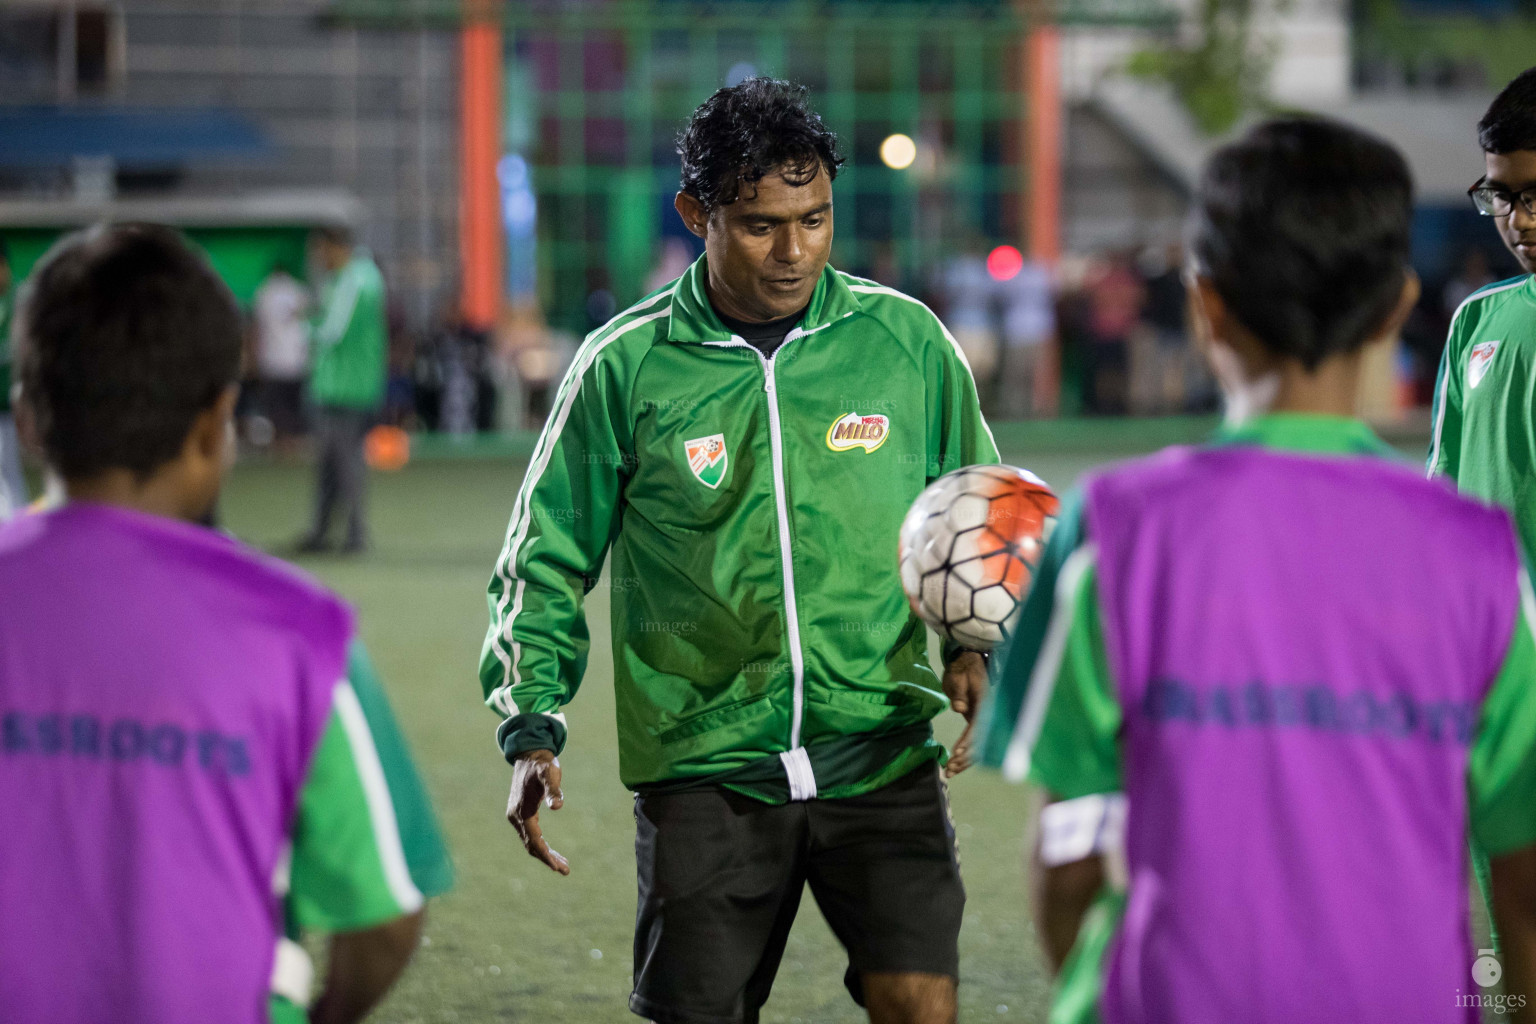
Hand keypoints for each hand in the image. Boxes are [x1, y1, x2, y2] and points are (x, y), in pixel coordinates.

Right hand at [506, 749, 569, 874]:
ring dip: (545, 854)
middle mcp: (515, 816)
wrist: (530, 754)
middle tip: (565, 870)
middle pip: (531, 845)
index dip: (547, 855)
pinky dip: (540, 845)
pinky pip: (530, 835)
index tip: (558, 867)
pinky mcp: (520, 813)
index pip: (535, 840)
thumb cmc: (542, 764)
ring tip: (562, 865)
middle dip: (547, 859)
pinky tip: (551, 850)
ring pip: (530, 842)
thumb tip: (558, 806)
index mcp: (522, 811)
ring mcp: (516, 815)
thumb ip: (553, 790)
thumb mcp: (550, 774)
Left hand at [942, 650, 987, 776]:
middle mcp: (988, 715)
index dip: (970, 740)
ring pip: (978, 744)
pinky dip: (966, 752)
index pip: (979, 726)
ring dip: (965, 760)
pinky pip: (974, 740)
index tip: (958, 751)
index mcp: (986, 704)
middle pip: (980, 741)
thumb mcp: (959, 678)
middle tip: (950, 767)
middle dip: (966, 757)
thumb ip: (960, 693)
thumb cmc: (962, 670)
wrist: (967, 662)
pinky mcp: (977, 721)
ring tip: (950, 771)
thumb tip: (960, 708)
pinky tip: (956, 763)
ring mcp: (984, 719)